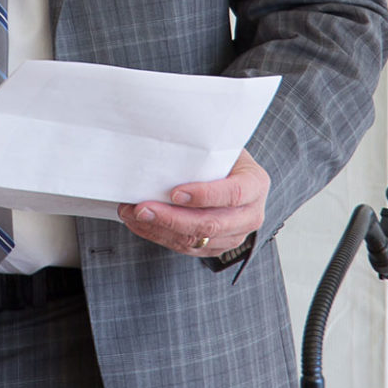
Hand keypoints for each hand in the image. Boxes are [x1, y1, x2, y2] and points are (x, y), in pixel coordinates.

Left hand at [117, 151, 269, 257]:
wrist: (234, 175)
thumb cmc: (224, 157)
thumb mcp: (222, 146)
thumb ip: (203, 148)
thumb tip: (164, 138)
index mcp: (255, 184)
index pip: (232, 194)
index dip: (204, 196)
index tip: (174, 192)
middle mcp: (250, 214)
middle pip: (212, 224)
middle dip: (172, 218)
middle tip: (142, 208)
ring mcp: (235, 235)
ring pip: (196, 241)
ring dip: (160, 229)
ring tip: (132, 214)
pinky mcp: (217, 247)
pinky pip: (186, 248)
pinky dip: (160, 236)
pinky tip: (141, 224)